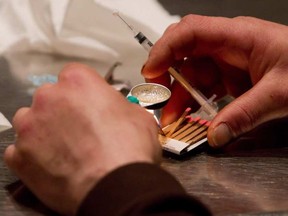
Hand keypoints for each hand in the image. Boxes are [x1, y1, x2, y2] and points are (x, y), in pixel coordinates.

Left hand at [4, 63, 160, 214]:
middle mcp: (48, 98)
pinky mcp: (20, 157)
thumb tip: (114, 111)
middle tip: (78, 129)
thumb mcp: (138, 115)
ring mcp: (30, 127)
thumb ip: (118, 105)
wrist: (117, 186)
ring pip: (30, 120)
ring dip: (42, 129)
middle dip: (62, 109)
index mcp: (78, 82)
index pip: (74, 75)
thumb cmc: (130, 148)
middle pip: (50, 97)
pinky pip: (21, 150)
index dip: (83, 91)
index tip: (89, 104)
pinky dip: (33, 155)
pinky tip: (52, 164)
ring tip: (63, 147)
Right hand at [142, 15, 287, 147]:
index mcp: (238, 36)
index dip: (165, 49)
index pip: (190, 32)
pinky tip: (189, 113)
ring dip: (178, 95)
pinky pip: (204, 86)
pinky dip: (193, 100)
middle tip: (157, 97)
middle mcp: (227, 46)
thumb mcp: (280, 93)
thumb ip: (245, 114)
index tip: (151, 72)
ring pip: (191, 73)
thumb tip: (215, 135)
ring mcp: (227, 61)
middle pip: (184, 52)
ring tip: (172, 118)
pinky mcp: (230, 76)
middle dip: (166, 74)